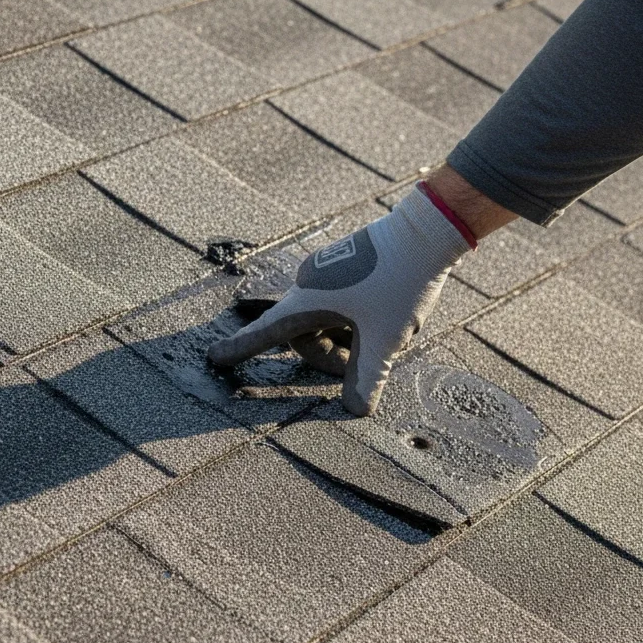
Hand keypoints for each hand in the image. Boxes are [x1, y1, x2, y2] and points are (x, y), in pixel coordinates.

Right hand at [208, 186, 471, 415]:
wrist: (426, 233)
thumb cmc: (399, 283)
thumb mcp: (384, 339)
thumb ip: (366, 377)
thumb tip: (354, 409)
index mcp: (309, 301)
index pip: (266, 332)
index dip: (241, 349)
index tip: (216, 357)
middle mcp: (310, 283)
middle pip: (305, 334)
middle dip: (330, 356)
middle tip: (364, 366)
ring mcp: (328, 272)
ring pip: (327, 320)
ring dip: (348, 338)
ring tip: (384, 336)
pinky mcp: (347, 265)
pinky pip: (341, 303)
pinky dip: (356, 320)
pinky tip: (386, 317)